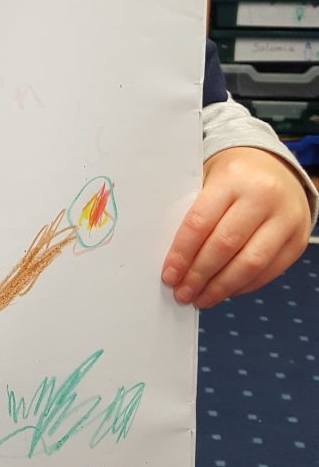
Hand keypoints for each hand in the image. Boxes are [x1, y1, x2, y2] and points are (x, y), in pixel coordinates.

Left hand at [161, 147, 311, 308]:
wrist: (276, 168)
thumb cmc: (234, 176)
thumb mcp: (209, 178)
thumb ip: (193, 211)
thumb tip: (174, 260)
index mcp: (233, 178)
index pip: (200, 222)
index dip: (182, 254)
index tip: (169, 275)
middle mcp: (263, 197)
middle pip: (225, 246)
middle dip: (199, 275)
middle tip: (183, 293)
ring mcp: (285, 219)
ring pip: (250, 264)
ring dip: (221, 287)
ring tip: (201, 298)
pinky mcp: (297, 240)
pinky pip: (269, 272)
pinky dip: (243, 286)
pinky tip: (225, 291)